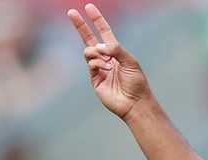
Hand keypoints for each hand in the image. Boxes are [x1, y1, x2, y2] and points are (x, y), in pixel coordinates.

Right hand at [67, 4, 149, 119]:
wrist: (134, 102)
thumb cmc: (136, 82)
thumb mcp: (130, 61)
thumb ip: (116, 50)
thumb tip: (100, 45)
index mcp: (116, 51)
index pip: (104, 31)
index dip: (97, 19)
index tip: (89, 7)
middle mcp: (105, 57)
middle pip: (89, 38)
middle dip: (81, 25)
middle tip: (72, 12)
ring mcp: (98, 68)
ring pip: (88, 51)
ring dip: (96, 53)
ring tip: (108, 63)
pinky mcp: (94, 78)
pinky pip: (90, 64)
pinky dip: (97, 63)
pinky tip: (106, 69)